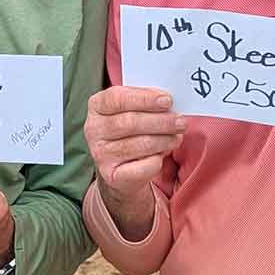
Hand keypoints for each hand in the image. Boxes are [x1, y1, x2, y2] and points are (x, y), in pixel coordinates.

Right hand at [83, 86, 183, 237]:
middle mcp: (93, 129)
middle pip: (130, 122)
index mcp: (97, 106)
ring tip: (177, 136)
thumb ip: (146, 101)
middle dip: (161, 121)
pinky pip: (143, 166)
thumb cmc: (129, 131)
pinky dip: (158, 159)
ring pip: (139, 144)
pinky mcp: (112, 176)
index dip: (144, 99)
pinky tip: (163, 154)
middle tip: (180, 121)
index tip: (167, 100)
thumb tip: (167, 100)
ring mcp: (100, 154)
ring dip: (164, 140)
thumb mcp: (133, 109)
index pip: (117, 98)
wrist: (121, 168)